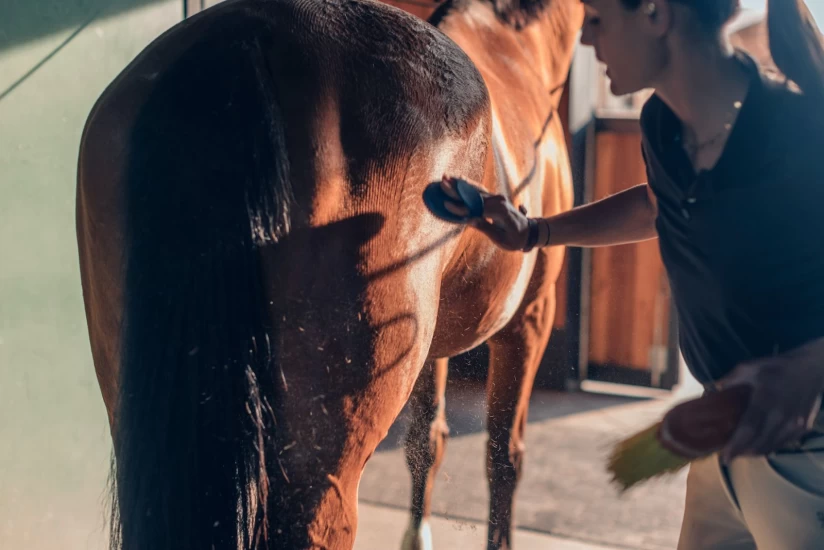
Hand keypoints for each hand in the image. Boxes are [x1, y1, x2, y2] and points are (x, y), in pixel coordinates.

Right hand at [440, 175, 530, 250]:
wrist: (529, 232)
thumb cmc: (515, 239)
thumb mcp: (500, 238)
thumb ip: (485, 228)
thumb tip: (469, 220)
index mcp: (499, 211)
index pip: (475, 207)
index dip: (459, 207)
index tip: (445, 204)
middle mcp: (498, 200)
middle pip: (473, 194)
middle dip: (456, 188)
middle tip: (442, 181)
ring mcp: (496, 198)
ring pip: (475, 189)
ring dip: (460, 182)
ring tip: (446, 177)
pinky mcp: (494, 198)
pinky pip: (478, 190)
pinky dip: (467, 185)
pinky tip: (458, 180)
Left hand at [717, 337, 823, 462]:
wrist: (812, 369)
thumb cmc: (777, 368)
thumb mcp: (749, 368)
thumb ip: (730, 381)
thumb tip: (713, 391)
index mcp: (765, 401)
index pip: (748, 430)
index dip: (735, 446)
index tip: (724, 458)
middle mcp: (782, 417)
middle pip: (759, 444)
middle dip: (741, 453)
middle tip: (729, 454)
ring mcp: (795, 424)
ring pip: (771, 447)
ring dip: (754, 452)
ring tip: (741, 450)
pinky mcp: (804, 428)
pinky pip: (782, 444)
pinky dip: (768, 447)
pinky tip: (758, 443)